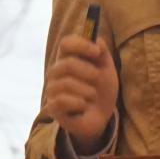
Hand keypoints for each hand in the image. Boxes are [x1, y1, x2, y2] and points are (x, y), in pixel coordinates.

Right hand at [43, 35, 117, 152]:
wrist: (101, 117)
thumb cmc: (101, 91)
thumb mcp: (107, 71)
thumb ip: (103, 54)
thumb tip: (97, 40)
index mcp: (68, 58)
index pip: (66, 44)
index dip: (81, 45)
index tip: (97, 52)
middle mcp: (56, 72)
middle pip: (67, 64)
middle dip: (88, 71)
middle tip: (98, 78)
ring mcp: (52, 89)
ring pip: (67, 83)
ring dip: (87, 90)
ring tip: (92, 96)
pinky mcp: (53, 107)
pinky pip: (63, 100)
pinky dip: (80, 103)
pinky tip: (84, 106)